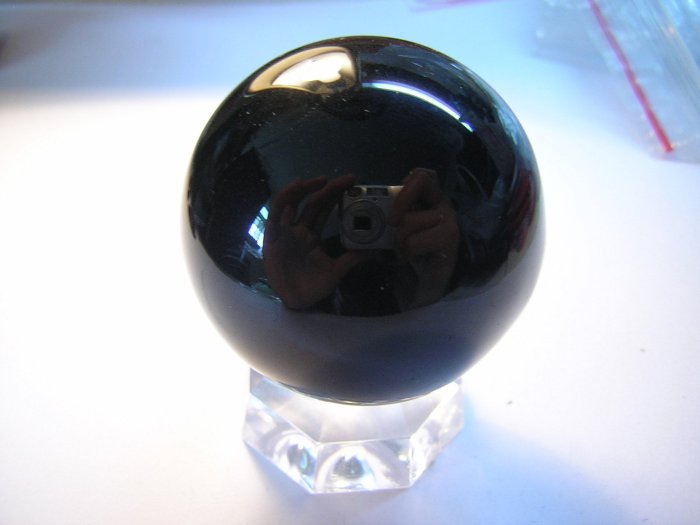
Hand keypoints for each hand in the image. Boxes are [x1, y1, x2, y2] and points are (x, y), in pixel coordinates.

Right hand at [263, 175, 366, 309]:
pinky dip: (283, 204)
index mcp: (312, 235)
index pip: (324, 208)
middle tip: (346, 179)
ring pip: (292, 204)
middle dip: (327, 188)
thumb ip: (352, 260)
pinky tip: (293, 195)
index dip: (336, 194)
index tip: (352, 183)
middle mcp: (298, 230)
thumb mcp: (336, 271)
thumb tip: (375, 251)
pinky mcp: (271, 240)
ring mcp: (284, 233)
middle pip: (311, 202)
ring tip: (319, 180)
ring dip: (303, 190)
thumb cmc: (314, 287)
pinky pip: (275, 218)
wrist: (296, 303)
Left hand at [389, 168, 458, 307]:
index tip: (395, 197)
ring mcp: (448, 224)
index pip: (424, 175)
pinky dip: (405, 252)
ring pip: (409, 220)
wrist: (428, 281)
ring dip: (398, 238)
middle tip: (391, 224)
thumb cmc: (413, 250)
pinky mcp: (447, 242)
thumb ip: (393, 213)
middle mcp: (444, 207)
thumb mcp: (400, 227)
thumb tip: (363, 206)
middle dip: (398, 205)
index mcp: (432, 199)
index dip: (407, 182)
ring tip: (403, 249)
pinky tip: (410, 258)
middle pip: (419, 187)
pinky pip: (413, 242)